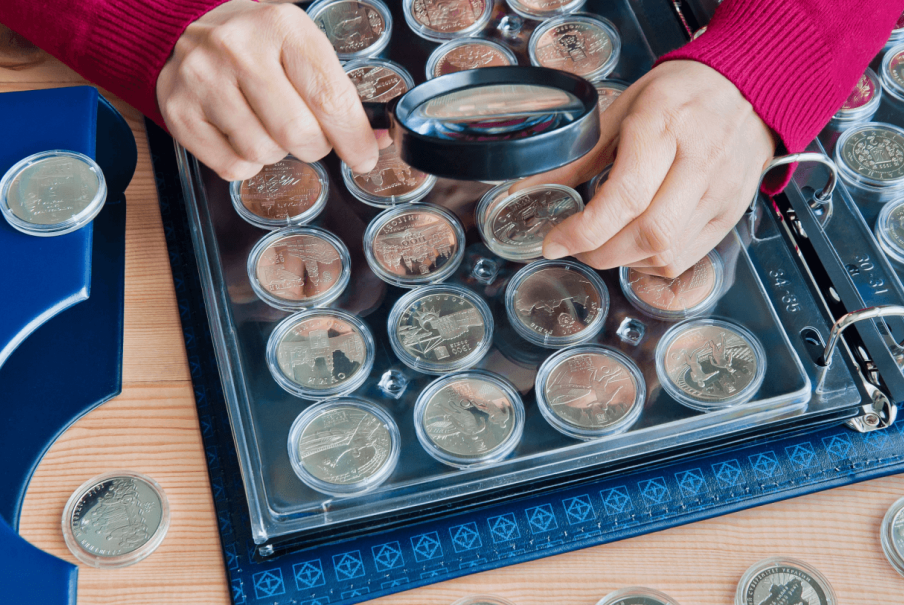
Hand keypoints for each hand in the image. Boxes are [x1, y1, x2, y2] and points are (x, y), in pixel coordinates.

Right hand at [156, 0, 377, 180]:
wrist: (188, 28)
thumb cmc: (259, 43)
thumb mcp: (302, 47)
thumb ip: (339, 92)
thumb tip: (376, 139)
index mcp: (281, 26)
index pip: (330, 98)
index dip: (354, 138)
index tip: (364, 157)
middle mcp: (238, 48)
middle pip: (298, 134)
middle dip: (315, 146)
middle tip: (309, 134)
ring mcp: (203, 80)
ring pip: (264, 154)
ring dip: (276, 152)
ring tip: (266, 123)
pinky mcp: (178, 111)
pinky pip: (232, 168)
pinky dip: (245, 163)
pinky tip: (240, 133)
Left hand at [524, 60, 775, 276]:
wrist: (746, 86)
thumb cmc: (678, 94)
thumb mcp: (622, 110)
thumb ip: (578, 156)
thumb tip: (527, 189)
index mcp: (665, 126)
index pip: (625, 197)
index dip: (583, 230)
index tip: (554, 241)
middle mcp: (700, 161)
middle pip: (648, 234)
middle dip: (599, 252)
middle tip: (575, 245)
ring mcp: (721, 191)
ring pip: (666, 253)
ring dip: (623, 260)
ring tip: (604, 242)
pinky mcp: (731, 212)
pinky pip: (685, 258)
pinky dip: (650, 263)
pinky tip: (636, 244)